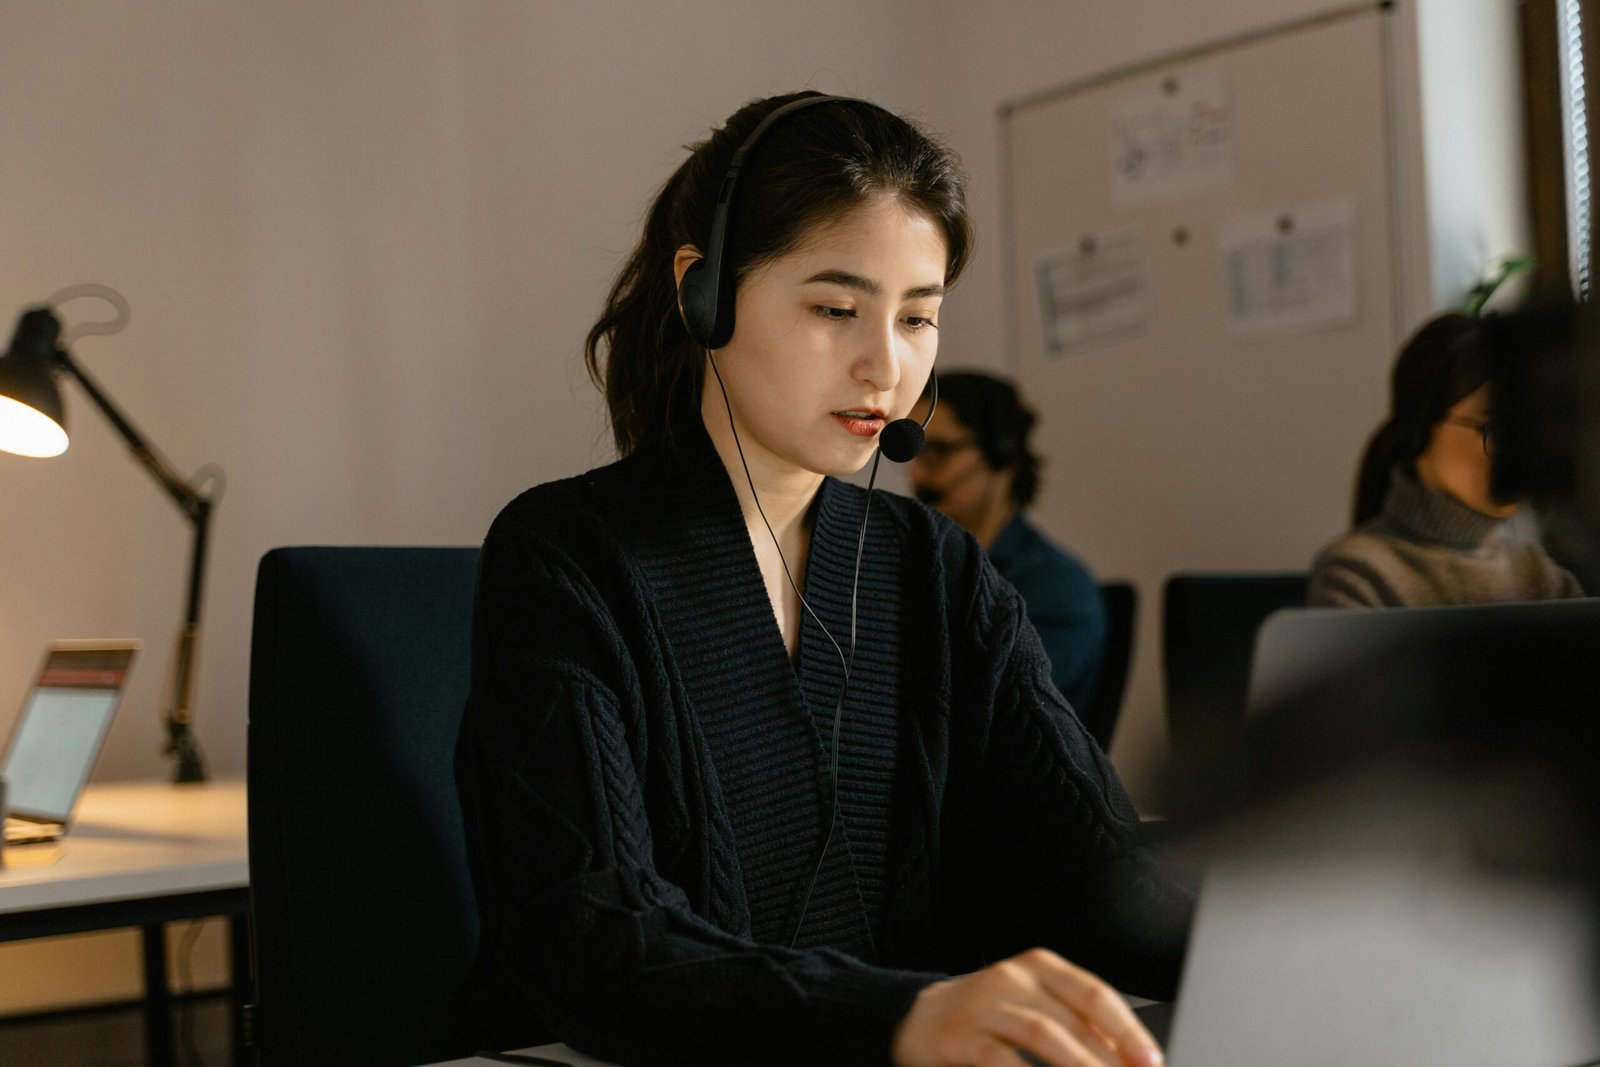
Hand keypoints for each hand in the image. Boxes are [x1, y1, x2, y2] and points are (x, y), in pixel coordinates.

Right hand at [890, 948, 1162, 1066]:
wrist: (916, 1016)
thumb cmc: (988, 1015)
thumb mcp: (1033, 1004)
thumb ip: (1077, 1025)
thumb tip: (1129, 1056)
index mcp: (1039, 966)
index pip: (1094, 994)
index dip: (1127, 1030)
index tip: (1152, 1061)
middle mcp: (1012, 977)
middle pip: (1073, 1020)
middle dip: (1109, 1061)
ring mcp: (984, 1005)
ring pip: (1043, 1036)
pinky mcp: (960, 1037)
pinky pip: (1001, 1061)